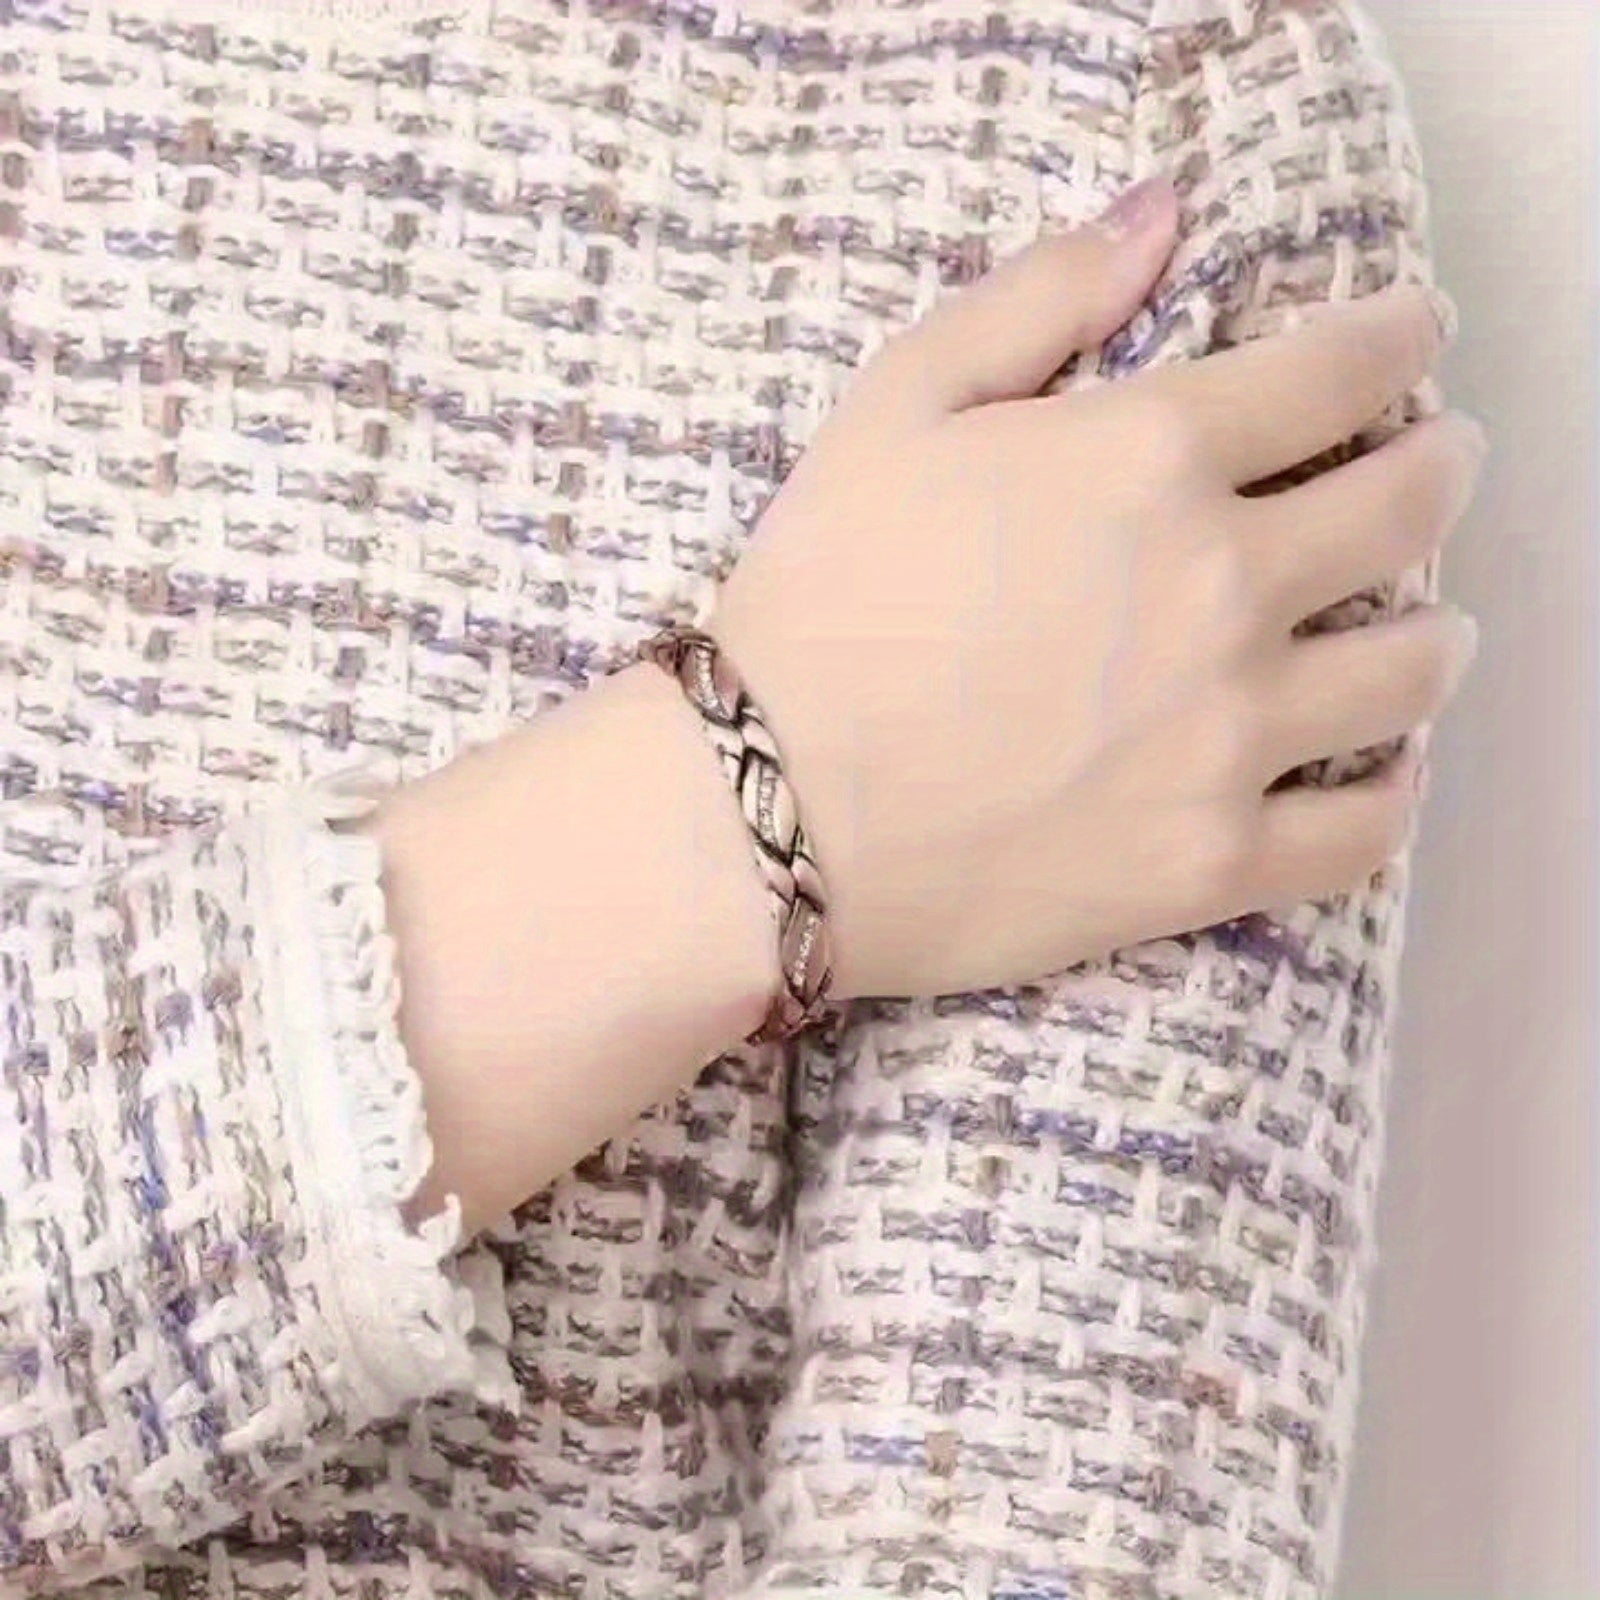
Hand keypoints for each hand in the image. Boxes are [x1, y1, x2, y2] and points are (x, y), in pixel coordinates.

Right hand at [707, 174, 1485, 1001]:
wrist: (768, 810)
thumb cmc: (818, 600)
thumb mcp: (895, 405)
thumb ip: (1037, 297)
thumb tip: (1161, 214)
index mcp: (1151, 459)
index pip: (1346, 369)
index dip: (1400, 338)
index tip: (1409, 338)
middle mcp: (1222, 588)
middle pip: (1411, 507)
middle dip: (1439, 466)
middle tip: (1431, 466)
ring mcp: (1228, 736)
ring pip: (1410, 671)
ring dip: (1432, 628)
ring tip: (1416, 623)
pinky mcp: (1209, 861)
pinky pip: (1363, 829)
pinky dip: (1394, 786)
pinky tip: (1383, 761)